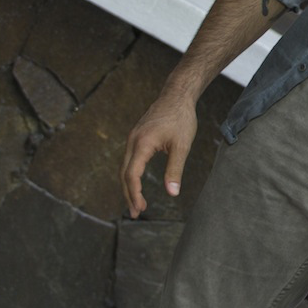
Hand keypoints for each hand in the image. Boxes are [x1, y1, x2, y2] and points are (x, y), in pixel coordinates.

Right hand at [120, 85, 197, 218]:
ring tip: (138, 202)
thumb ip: (175, 169)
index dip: (134, 194)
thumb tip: (172, 192)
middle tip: (136, 212)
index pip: (132, 175)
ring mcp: (133, 138)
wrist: (177, 95)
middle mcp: (132, 141)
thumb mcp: (182, 146)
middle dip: (129, 194)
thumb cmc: (181, 118)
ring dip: (129, 185)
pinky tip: (137, 182)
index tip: (139, 208)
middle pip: (124, 174)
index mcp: (142, 144)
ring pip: (125, 166)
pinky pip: (129, 159)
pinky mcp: (136, 136)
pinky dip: (131, 173)